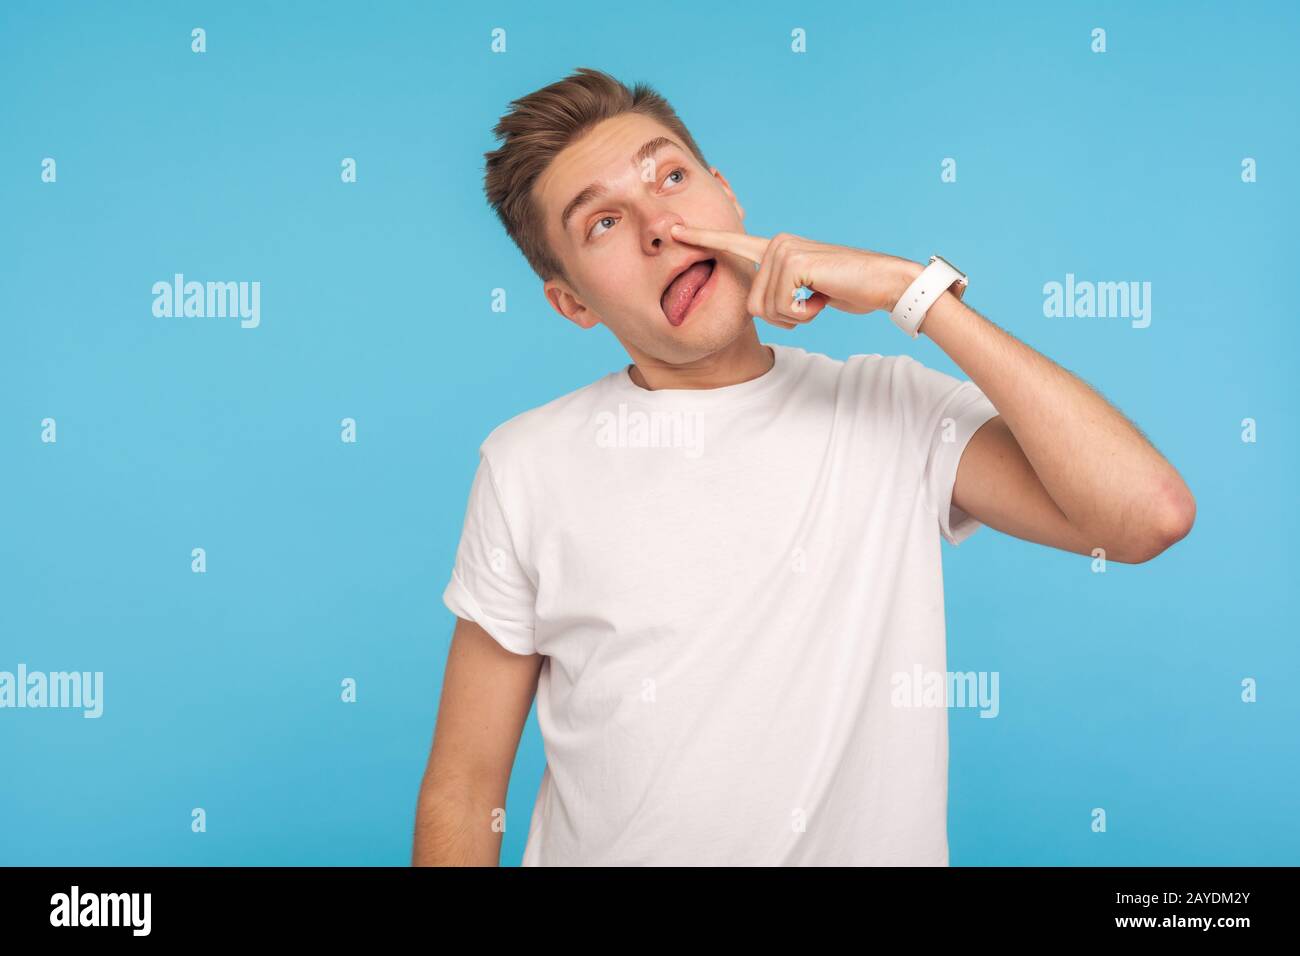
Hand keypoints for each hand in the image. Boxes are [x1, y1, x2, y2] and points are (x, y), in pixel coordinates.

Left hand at [670, 223, 921, 329]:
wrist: (883, 282)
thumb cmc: (848, 289)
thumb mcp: (807, 291)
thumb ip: (781, 292)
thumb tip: (761, 308)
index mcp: (775, 249)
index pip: (733, 244)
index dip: (702, 239)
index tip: (674, 229)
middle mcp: (776, 244)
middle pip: (751, 304)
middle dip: (781, 317)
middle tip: (810, 304)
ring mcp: (784, 250)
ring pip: (763, 309)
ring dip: (794, 317)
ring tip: (818, 298)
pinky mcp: (794, 262)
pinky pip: (781, 307)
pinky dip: (804, 314)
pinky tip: (823, 298)